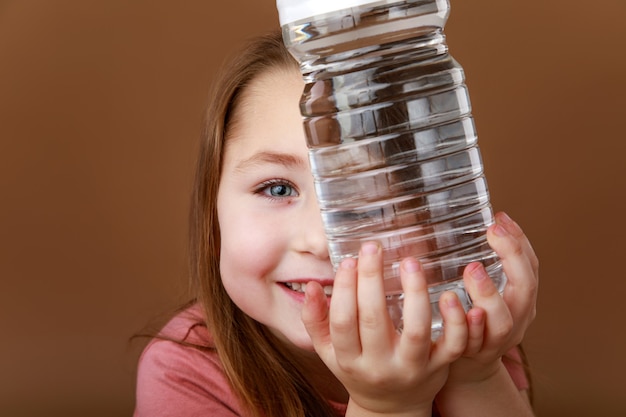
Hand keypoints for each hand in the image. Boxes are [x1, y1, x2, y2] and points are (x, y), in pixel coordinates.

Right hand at [302, 242, 469, 415]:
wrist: (393, 409)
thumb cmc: (359, 370)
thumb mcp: (329, 352)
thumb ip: (316, 319)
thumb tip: (311, 286)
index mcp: (350, 359)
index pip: (342, 322)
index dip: (344, 290)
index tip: (349, 260)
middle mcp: (379, 365)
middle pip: (374, 320)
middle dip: (372, 280)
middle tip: (372, 248)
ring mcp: (412, 367)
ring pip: (416, 329)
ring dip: (414, 292)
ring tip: (409, 262)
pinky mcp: (440, 366)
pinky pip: (453, 345)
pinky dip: (456, 321)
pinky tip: (449, 294)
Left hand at [446, 212, 538, 384]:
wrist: (466, 368)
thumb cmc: (470, 319)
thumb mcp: (482, 290)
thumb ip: (478, 263)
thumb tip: (452, 219)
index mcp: (521, 298)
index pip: (530, 265)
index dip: (519, 240)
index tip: (500, 217)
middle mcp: (516, 319)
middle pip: (525, 288)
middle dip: (512, 257)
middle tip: (492, 232)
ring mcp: (497, 339)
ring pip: (502, 319)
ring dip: (488, 292)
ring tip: (472, 269)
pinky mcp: (475, 355)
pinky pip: (475, 342)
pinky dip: (467, 324)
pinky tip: (453, 304)